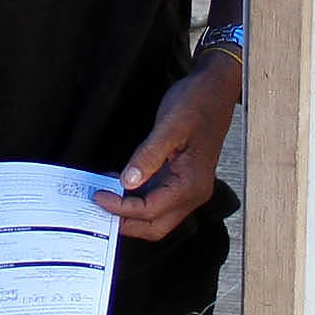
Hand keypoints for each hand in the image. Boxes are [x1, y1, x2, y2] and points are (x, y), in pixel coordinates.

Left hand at [96, 53, 240, 241]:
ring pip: (156, 217)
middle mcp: (193, 193)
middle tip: (98, 207)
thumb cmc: (197, 103)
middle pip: (155, 226)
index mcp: (191, 184)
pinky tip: (119, 185)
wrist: (215, 88)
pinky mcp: (182, 180)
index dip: (121, 208)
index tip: (98, 196)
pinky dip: (137, 200)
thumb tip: (128, 182)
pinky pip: (158, 200)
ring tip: (105, 196)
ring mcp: (189, 188)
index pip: (150, 211)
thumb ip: (148, 156)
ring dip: (130, 213)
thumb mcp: (169, 126)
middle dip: (126, 222)